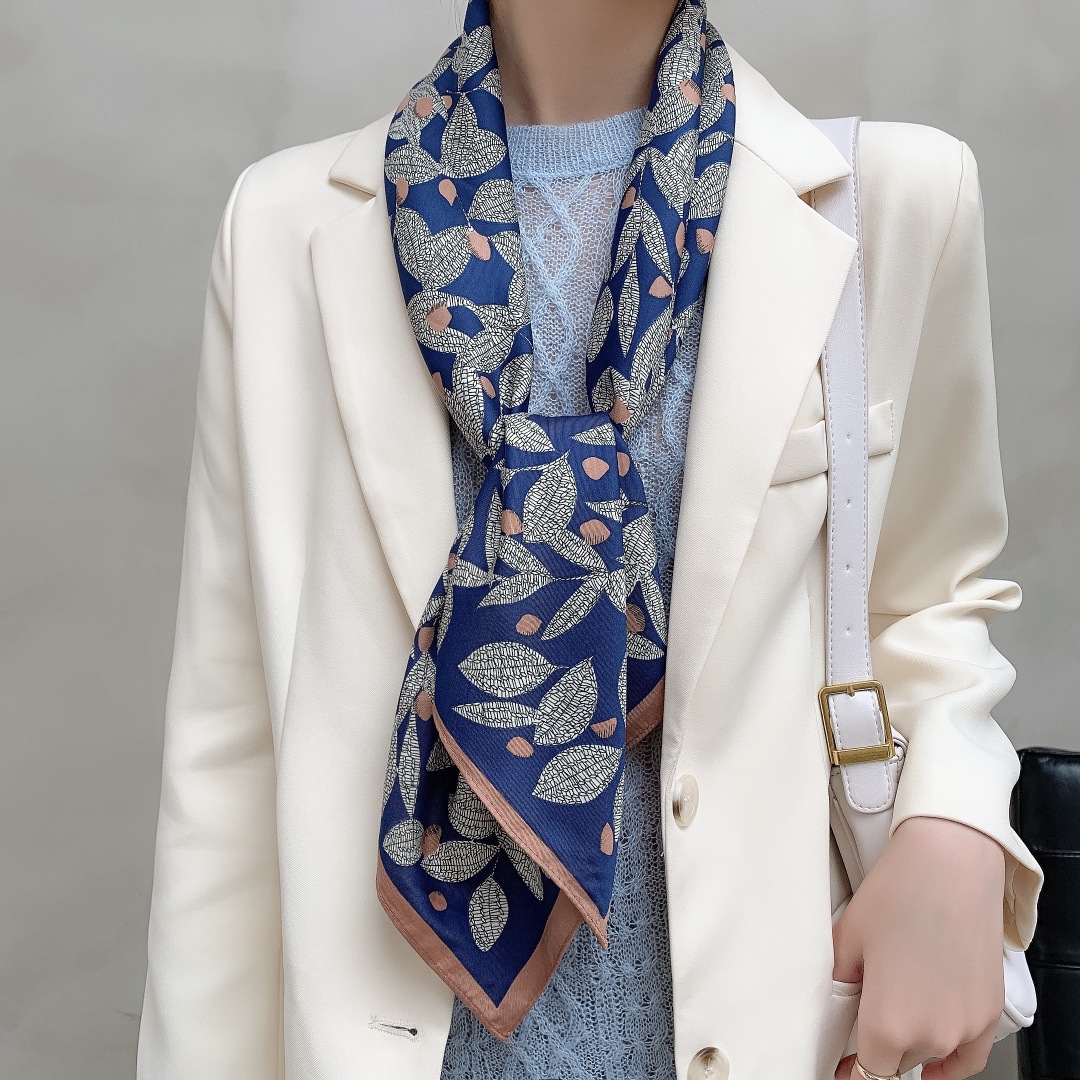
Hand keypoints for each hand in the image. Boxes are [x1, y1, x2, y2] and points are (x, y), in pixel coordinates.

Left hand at [832, 816, 1005, 1079]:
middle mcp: (931, 1036)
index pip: (866, 1075)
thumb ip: (838, 984)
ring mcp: (965, 1028)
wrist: (950, 864)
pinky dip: (949, 1060)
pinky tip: (936, 1060)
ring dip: (912, 1046)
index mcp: (888, 1026)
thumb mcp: (847, 939)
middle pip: (897, 1063)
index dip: (849, 1070)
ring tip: (895, 1018)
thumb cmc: (899, 893)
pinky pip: (968, 1057)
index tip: (840, 1066)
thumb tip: (834, 1004)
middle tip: (863, 1023)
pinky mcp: (989, 1012)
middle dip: (878, 1049)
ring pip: (929, 1056)